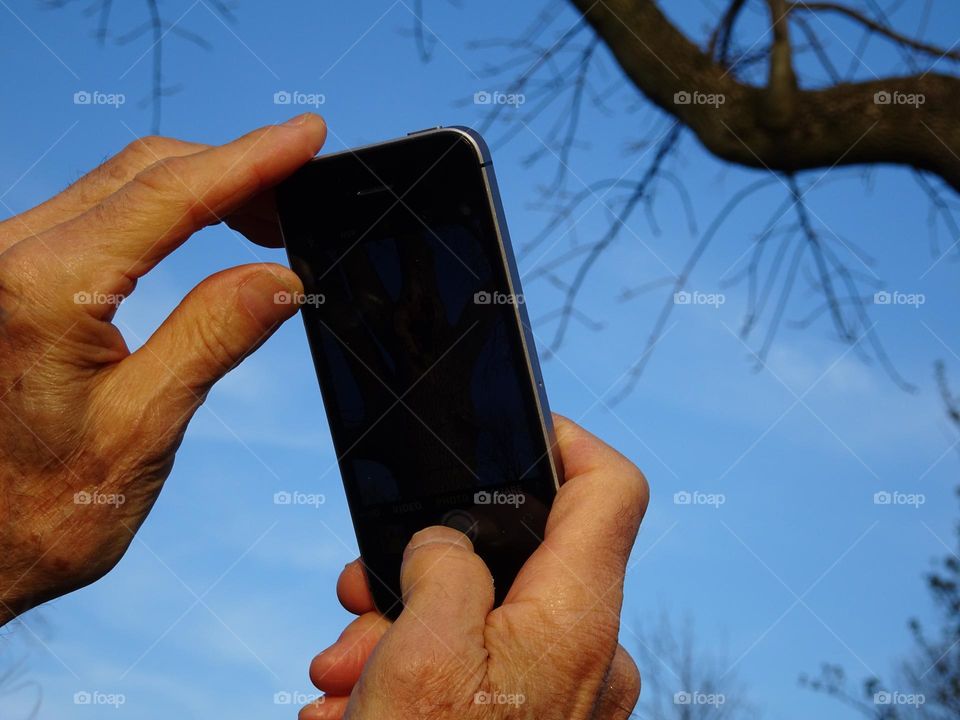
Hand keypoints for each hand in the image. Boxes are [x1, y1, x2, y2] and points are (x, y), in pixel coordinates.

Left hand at [0, 114, 326, 623]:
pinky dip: (159, 212)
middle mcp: (9, 259)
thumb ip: (212, 339)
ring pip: (116, 186)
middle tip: (298, 195)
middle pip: (140, 173)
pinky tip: (199, 235)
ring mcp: (3, 263)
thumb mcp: (142, 430)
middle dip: (230, 171)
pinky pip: (93, 216)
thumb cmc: (33, 513)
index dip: (249, 162)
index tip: (304, 137)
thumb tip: (279, 280)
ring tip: (264, 221)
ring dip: (198, 189)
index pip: (168, 197)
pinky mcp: (8, 278)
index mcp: (42, 292)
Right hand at [301, 416, 649, 719]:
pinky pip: (480, 673)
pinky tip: (358, 711)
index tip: (516, 429)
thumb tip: (445, 543)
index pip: (610, 490)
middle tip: (357, 605)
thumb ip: (445, 563)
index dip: (567, 441)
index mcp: (576, 619)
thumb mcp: (423, 652)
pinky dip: (416, 676)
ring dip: (401, 634)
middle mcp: (586, 655)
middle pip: (516, 559)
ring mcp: (563, 697)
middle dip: (424, 572)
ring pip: (482, 619)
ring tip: (340, 679)